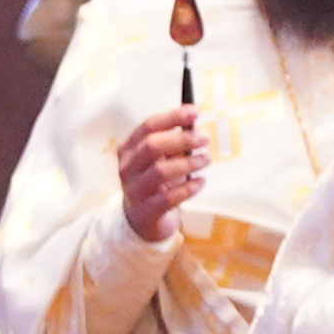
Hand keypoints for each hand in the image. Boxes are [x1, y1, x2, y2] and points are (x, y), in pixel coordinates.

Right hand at [117, 107, 204, 241]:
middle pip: (152, 146)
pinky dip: (188, 188)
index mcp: (128, 150)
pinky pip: (169, 197)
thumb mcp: (159, 160)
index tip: (195, 112)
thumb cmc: (154, 183)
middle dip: (181, 139)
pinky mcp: (146, 211)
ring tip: (206, 159)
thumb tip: (194, 121)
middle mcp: (127, 169)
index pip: (147, 126)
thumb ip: (172, 142)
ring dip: (188, 163)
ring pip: (160, 171)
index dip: (172, 117)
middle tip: (204, 138)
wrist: (141, 221)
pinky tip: (201, 182)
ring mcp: (134, 191)